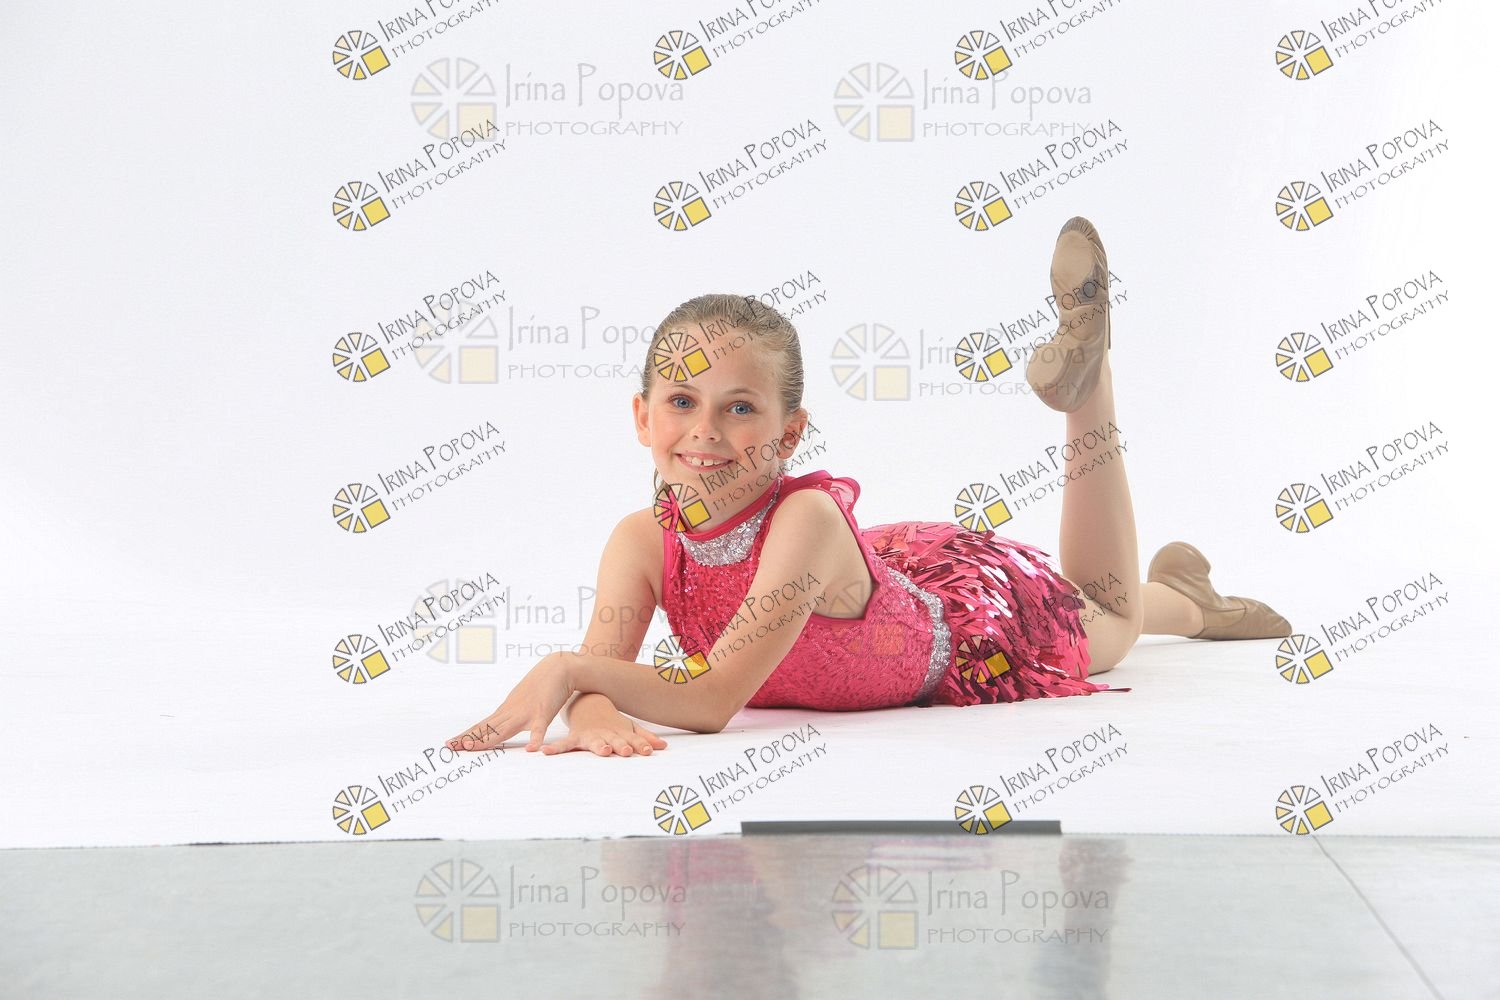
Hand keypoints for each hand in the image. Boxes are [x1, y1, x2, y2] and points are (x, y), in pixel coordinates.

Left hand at [447, 653, 574, 752]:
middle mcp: (511, 712)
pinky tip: (532, 750)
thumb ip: (511, 714)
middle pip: (486, 729)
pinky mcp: (543, 713)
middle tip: (449, 747)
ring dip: (485, 739)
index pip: (481, 726)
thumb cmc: (541, 686)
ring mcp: (526, 712)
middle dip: (467, 739)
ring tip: (470, 748)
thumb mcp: (521, 701)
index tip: (450, 743)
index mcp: (506, 711)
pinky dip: (535, 739)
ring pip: (502, 729)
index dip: (466, 735)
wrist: (559, 668)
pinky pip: (539, 729)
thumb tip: (500, 723)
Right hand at [542, 719, 668, 757]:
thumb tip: (664, 747)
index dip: (640, 744)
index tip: (646, 751)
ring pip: (595, 741)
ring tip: (602, 750)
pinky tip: (545, 752)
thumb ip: (645, 738)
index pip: (633, 739)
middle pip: (616, 740)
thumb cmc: (613, 722)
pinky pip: (565, 744)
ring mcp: (591, 735)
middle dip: (621, 745)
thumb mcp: (630, 727)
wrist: (589, 700)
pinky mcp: (576, 737)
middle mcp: (607, 733)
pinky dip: (556, 749)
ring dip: (599, 746)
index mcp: (621, 732)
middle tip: (626, 750)